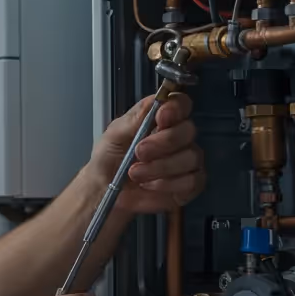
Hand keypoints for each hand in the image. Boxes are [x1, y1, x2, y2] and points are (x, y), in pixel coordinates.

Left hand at [90, 92, 204, 213]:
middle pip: (189, 130)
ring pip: (191, 157)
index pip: (181, 104)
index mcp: (159, 121)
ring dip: (161, 166)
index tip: (161, 117)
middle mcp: (177, 139)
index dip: (176, 108)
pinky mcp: (189, 186)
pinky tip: (149, 185)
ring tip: (135, 174)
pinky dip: (168, 184)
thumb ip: (136, 118)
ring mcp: (186, 162)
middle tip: (140, 152)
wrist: (102, 195)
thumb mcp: (114, 136)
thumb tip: (157, 100)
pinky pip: (192, 181)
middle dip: (165, 141)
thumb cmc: (107, 162)